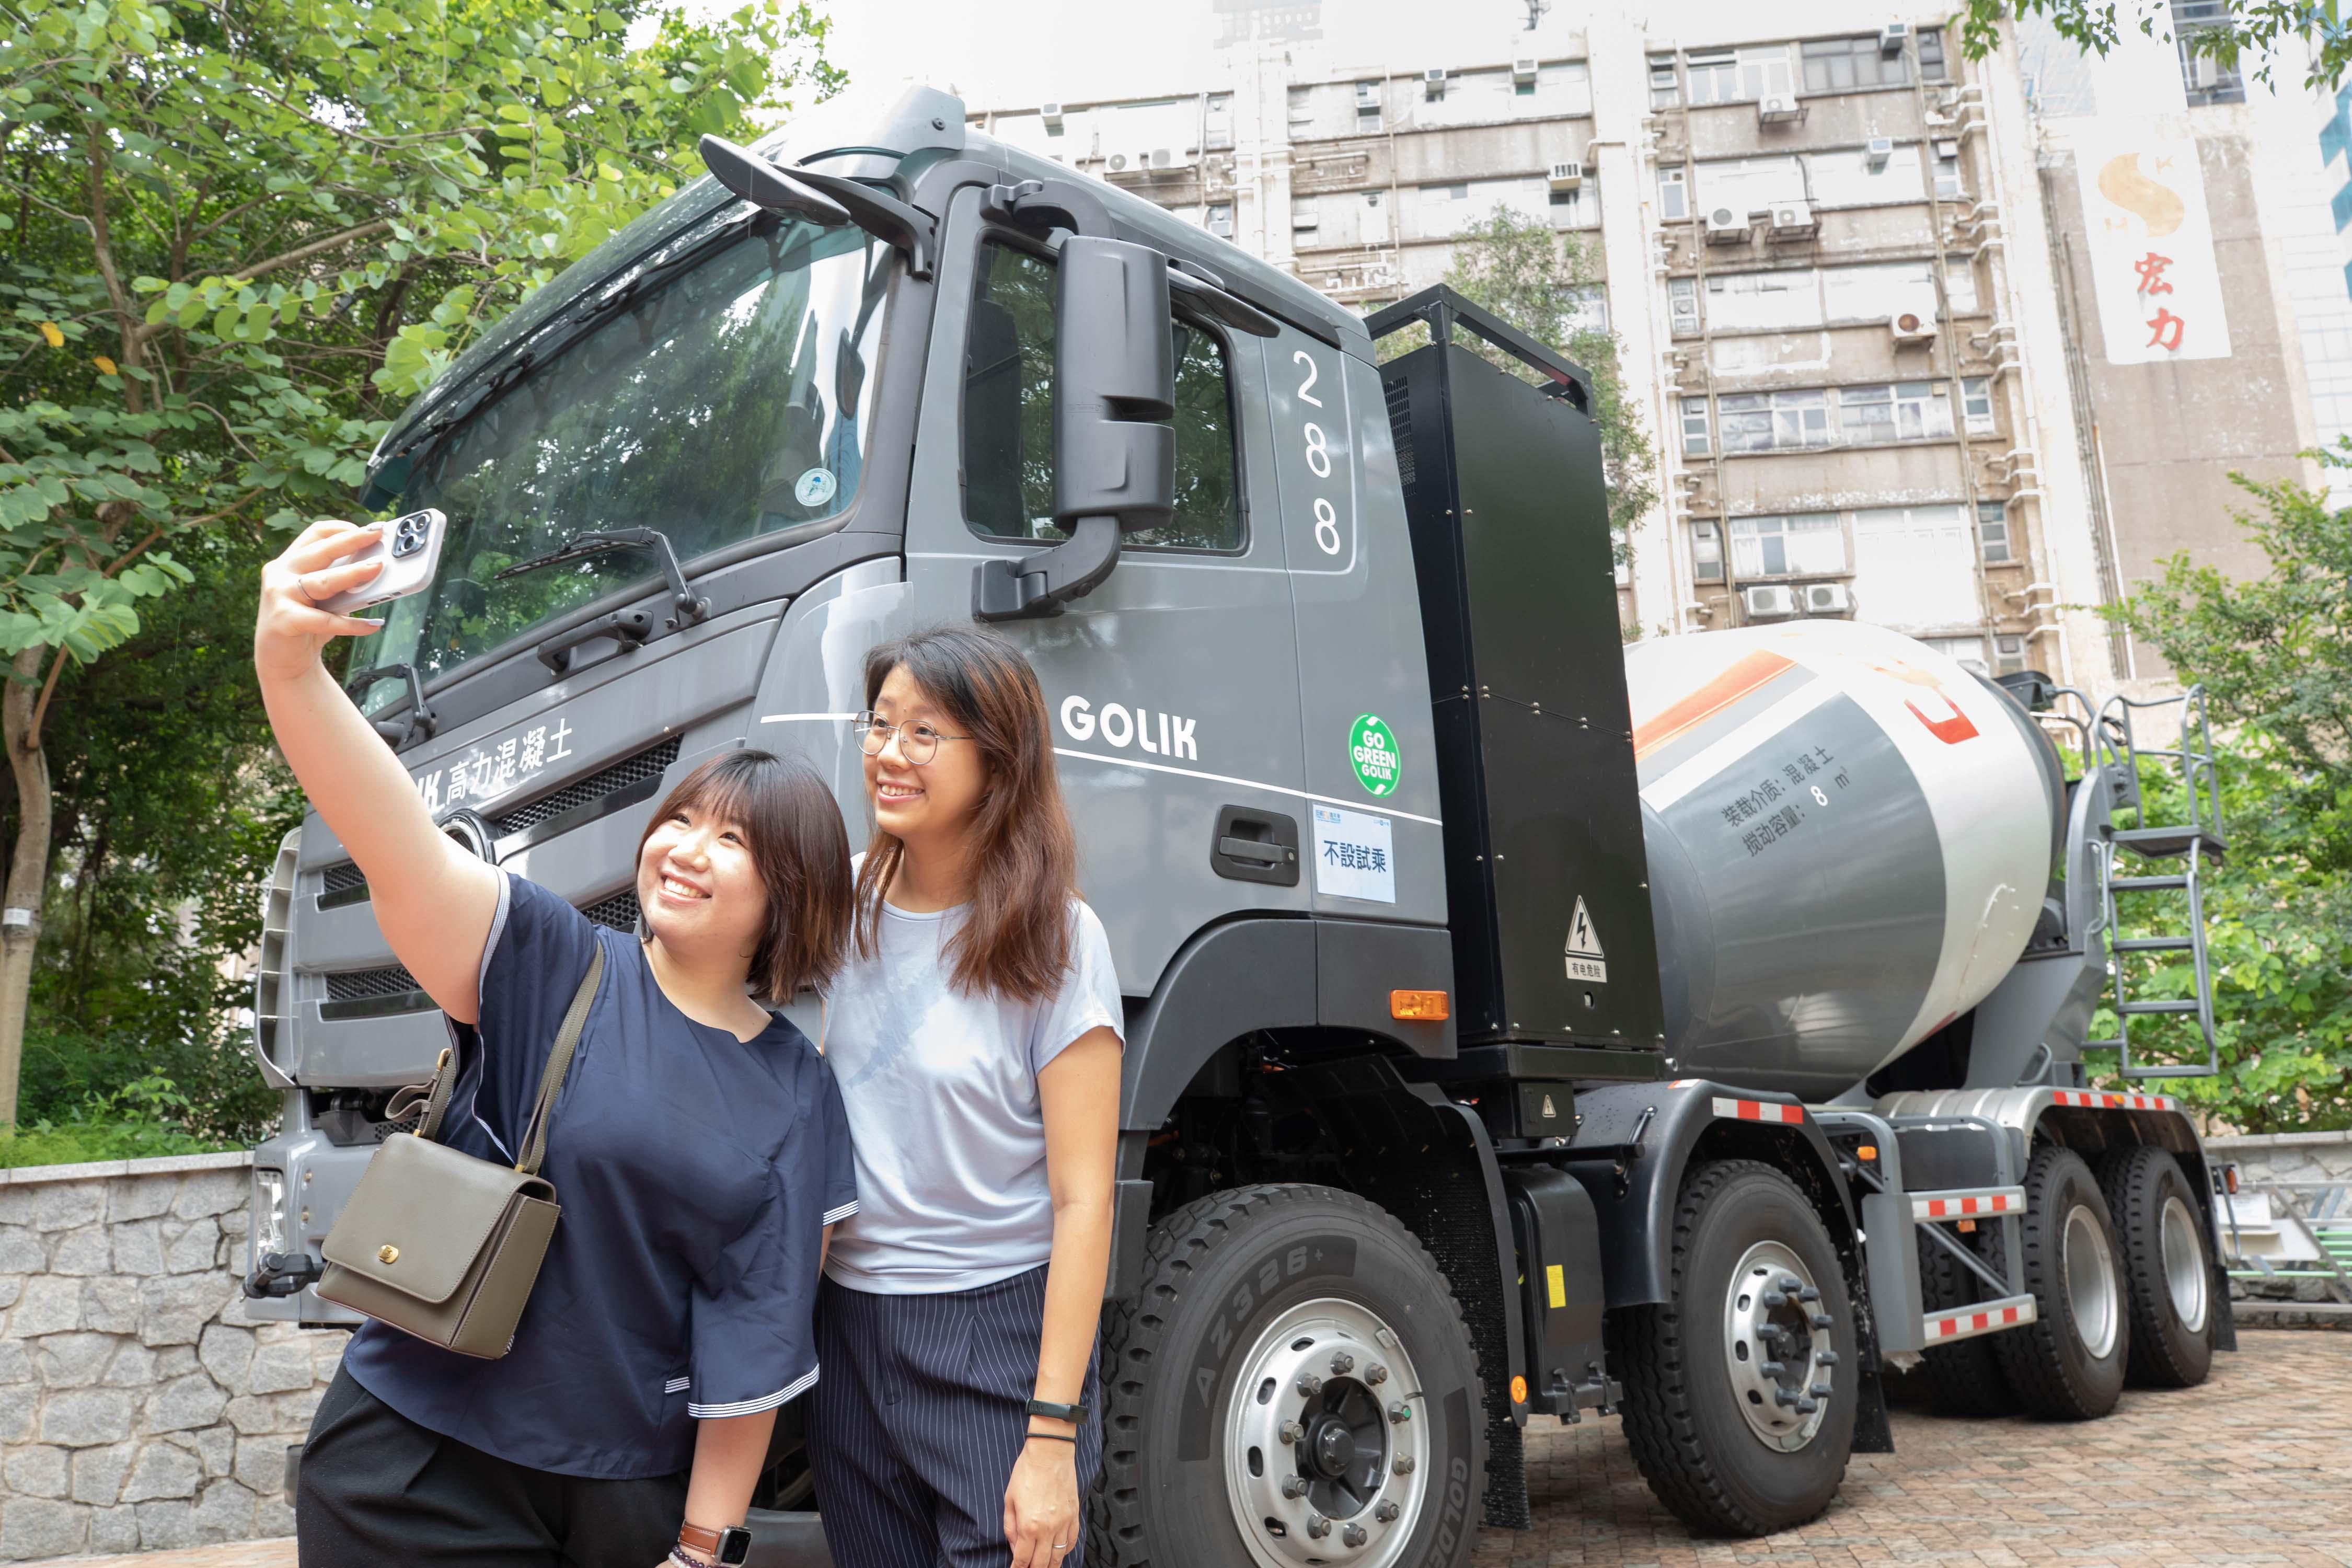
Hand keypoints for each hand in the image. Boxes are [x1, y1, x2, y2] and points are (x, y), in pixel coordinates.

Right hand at [255, 518, 384, 681]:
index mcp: (290, 561)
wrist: (281, 659)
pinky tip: (373, 624)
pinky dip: (351, 624)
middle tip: (378, 536)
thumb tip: (378, 568)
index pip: (315, 534)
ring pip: (323, 581)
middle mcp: (280, 573)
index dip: (342, 528)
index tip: (369, 530)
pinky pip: (324, 620)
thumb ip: (341, 581)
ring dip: (353, 574)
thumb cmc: (307, 623)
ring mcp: (279, 595)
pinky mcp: (284, 620)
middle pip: (321, 550)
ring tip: (378, 568)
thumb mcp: (324, 597)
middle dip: (352, 541)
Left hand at [1002, 1434, 1078, 1567]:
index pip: (1023, 1559)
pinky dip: (1065, 1551)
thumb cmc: (1027, 1472)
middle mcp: (1048, 1529)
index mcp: (1029, 1526)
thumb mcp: (1009, 1500)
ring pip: (1059, 1557)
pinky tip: (1059, 1553)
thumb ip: (1010, 1527)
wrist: (1050, 1453)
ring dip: (1050, 1565)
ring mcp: (1064, 1523)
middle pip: (1042, 1563)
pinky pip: (1072, 1542)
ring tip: (1043, 1567)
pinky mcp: (1074, 1516)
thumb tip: (1015, 1547)